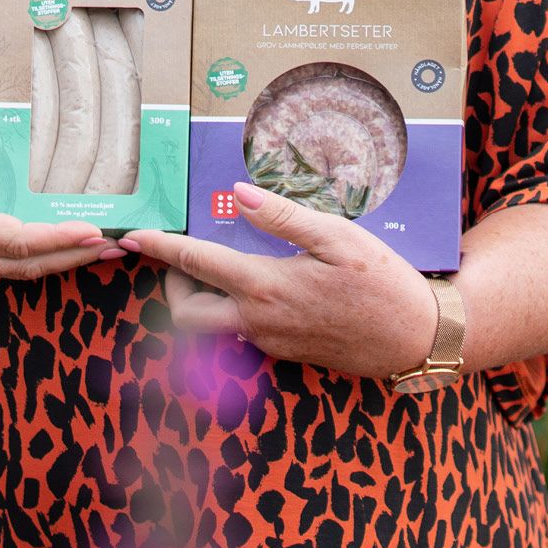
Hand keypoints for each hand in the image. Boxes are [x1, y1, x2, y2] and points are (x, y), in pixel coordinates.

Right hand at [0, 111, 118, 281]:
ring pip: (22, 271)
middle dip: (74, 255)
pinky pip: (15, 267)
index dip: (54, 239)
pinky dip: (49, 258)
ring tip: (112, 247)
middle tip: (120, 243)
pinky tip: (79, 246)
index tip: (92, 230)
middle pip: (24, 265)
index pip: (11, 240)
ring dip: (67, 261)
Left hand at [122, 181, 438, 380]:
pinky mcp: (285, 355)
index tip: (132, 235)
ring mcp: (270, 344)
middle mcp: (258, 322)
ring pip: (212, 326)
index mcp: (265, 289)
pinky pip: (241, 333)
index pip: (195, 264)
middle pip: (187, 311)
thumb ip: (285, 217)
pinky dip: (233, 309)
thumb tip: (240, 193)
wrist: (416, 339)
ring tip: (221, 264)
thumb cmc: (383, 283)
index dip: (159, 247)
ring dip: (204, 298)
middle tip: (186, 254)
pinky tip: (259, 286)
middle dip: (174, 283)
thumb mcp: (339, 238)